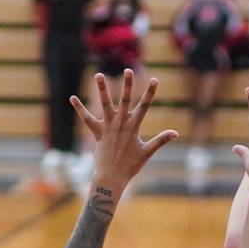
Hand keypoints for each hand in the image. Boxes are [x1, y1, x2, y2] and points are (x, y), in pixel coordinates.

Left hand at [70, 70, 177, 191]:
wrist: (112, 177)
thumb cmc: (130, 166)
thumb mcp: (147, 152)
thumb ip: (161, 140)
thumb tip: (176, 133)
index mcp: (133, 127)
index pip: (144, 107)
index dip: (150, 93)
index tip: (155, 80)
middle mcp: (121, 124)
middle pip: (125, 100)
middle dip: (127, 85)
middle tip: (128, 70)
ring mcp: (108, 127)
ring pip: (105, 104)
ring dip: (102, 89)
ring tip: (98, 74)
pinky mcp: (97, 132)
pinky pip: (87, 119)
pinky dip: (80, 109)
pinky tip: (72, 98)